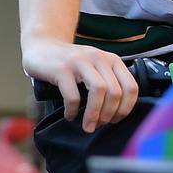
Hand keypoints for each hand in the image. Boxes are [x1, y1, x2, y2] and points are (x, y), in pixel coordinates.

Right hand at [22, 38, 138, 132]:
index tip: (115, 120)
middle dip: (109, 115)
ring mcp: (79, 62)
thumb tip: (116, 113)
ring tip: (87, 126)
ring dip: (94, 114)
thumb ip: (108, 82)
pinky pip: (73, 96)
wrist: (41, 46)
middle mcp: (98, 58)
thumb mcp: (94, 67)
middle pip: (115, 92)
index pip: (131, 87)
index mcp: (111, 60)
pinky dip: (73, 110)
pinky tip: (70, 115)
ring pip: (99, 91)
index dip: (125, 108)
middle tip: (98, 125)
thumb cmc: (70, 63)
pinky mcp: (61, 69)